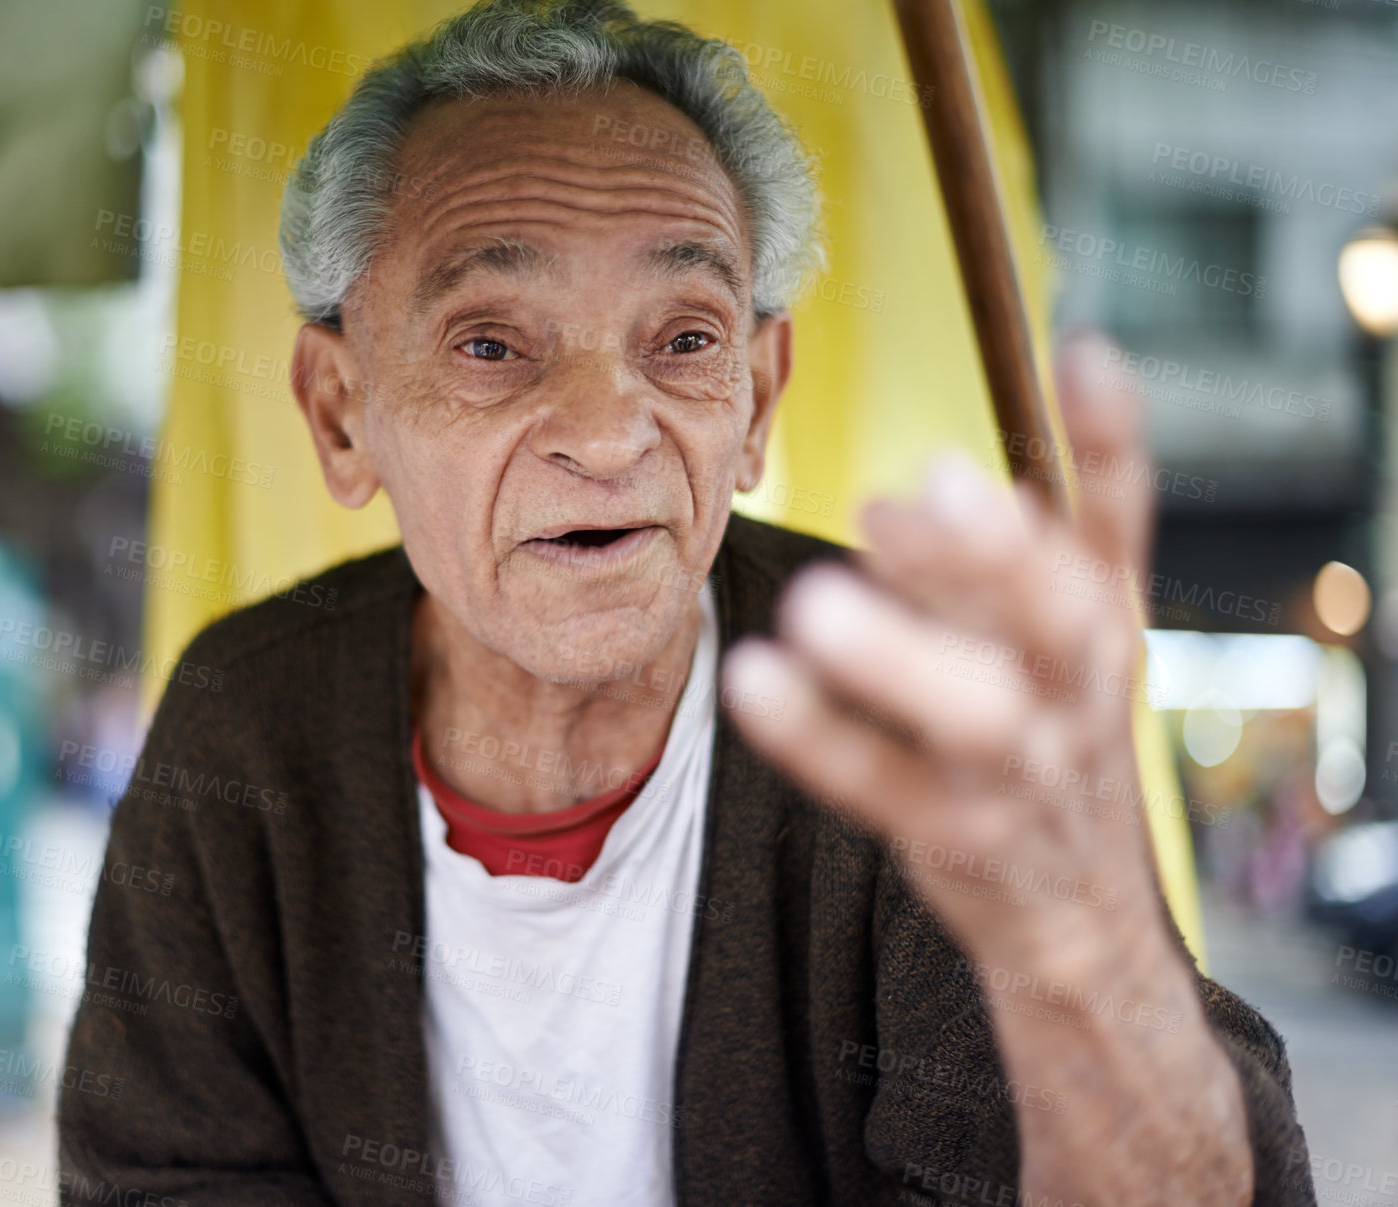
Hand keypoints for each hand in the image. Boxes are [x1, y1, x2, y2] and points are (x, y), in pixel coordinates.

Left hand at [722, 330, 1255, 1204]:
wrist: (1072, 906)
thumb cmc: (1037, 731)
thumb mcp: (1049, 638)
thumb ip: (992, 557)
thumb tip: (911, 490)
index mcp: (1103, 622)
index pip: (1122, 526)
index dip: (1111, 442)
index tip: (1085, 350)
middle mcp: (1077, 689)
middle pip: (1057, 616)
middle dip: (993, 555)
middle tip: (912, 496)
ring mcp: (1022, 767)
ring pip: (978, 712)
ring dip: (898, 654)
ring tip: (817, 598)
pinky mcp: (957, 832)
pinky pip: (882, 782)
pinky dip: (818, 734)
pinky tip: (752, 679)